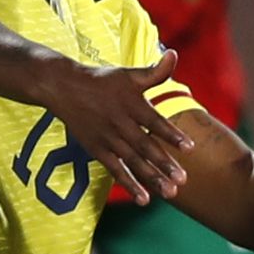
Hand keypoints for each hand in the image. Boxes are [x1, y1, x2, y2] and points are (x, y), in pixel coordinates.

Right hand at [41, 51, 193, 205]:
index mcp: (132, 104)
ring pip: (133, 162)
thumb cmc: (102, 81)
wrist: (64, 88)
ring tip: (171, 193)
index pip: (155, 122)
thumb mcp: (129, 73)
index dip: (171, 135)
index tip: (189, 148)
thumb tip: (174, 55)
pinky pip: (116, 170)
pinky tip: (144, 199)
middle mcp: (121, 124)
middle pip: (145, 147)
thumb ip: (155, 71)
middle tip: (183, 180)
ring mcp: (108, 139)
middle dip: (165, 164)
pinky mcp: (98, 150)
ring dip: (152, 178)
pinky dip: (130, 184)